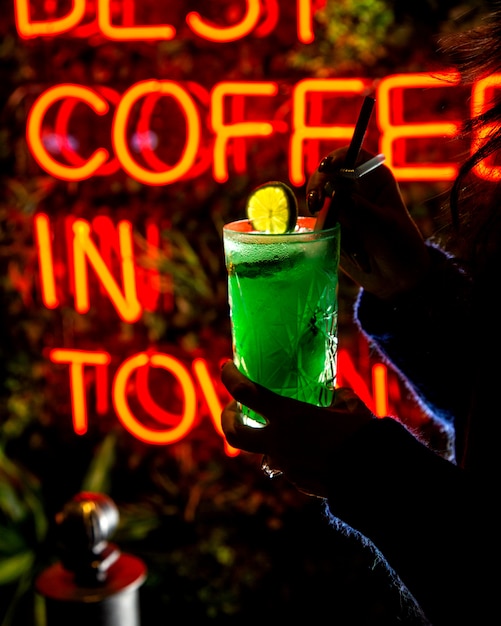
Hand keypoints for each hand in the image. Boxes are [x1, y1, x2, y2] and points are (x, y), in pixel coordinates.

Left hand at [221, 361, 375, 497]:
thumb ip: (335, 398)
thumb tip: (334, 396)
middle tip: (235, 409)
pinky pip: (285, 464)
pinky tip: (306, 447)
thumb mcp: (350, 406)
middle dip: (228, 419)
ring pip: (260, 451)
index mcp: (290, 416)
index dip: (230, 377)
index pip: (245, 392)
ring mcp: (286, 464)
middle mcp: (280, 442)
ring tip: (278, 427)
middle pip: (234, 433)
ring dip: (262, 437)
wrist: (377, 480)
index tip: (226, 368)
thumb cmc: (365, 436)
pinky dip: (288, 453)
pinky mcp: (297, 480)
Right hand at [306, 148, 430, 300]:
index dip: (338, 158)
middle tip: (316, 201)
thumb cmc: (399, 246)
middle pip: (329, 174)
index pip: (353, 157)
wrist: (396, 278)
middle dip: (319, 184)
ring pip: (320, 197)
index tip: (326, 168)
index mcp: (375, 179)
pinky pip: (318, 221)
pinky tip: (325, 233)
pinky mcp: (332, 226)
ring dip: (317, 204)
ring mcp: (342, 207)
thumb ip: (358, 209)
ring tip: (319, 214)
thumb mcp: (382, 226)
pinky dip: (320, 226)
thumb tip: (332, 193)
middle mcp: (356, 189)